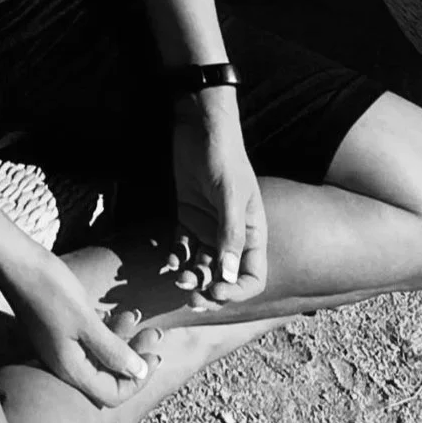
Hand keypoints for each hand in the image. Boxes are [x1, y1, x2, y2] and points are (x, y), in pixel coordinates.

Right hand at [0, 236, 153, 404]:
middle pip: (109, 376)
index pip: (112, 394)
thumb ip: (112, 350)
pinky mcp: (59, 331)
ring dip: (124, 340)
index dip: (136, 381)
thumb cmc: (49, 288)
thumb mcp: (84, 320)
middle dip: (136, 357)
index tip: (154, 356)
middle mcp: (65, 364)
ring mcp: (61, 348)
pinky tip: (116, 312)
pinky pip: (90, 341)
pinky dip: (107, 329)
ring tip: (139, 315)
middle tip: (156, 334)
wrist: (15, 261)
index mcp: (70, 368)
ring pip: (101, 356)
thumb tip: (139, 373)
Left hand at [164, 100, 266, 308]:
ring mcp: (208, 226)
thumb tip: (228, 276)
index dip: (236, 290)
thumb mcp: (230, 194)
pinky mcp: (187, 215)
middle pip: (224, 276)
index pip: (252, 276)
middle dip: (210, 290)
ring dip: (191, 277)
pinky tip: (169, 260)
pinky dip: (176, 257)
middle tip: (191, 297)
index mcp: (251, 232)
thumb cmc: (222, 156)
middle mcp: (231, 235)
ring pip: (202, 264)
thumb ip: (230, 234)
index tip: (215, 290)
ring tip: (177, 278)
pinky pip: (183, 246)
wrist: (199, 126)